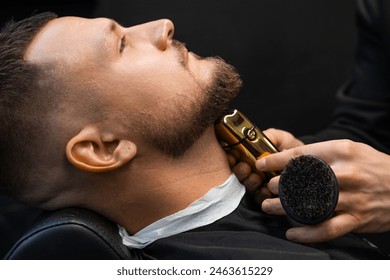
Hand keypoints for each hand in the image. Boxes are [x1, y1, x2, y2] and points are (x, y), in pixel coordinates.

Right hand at [230, 128, 303, 192]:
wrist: (310, 164)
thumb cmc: (293, 149)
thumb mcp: (282, 138)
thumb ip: (270, 136)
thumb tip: (256, 137)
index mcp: (251, 156)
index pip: (234, 158)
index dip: (231, 158)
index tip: (234, 156)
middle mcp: (252, 171)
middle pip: (236, 174)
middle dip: (239, 171)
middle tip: (246, 167)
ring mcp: (259, 185)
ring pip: (246, 187)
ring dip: (249, 182)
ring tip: (258, 177)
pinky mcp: (268, 197)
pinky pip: (259, 199)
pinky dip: (260, 194)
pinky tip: (265, 189)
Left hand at [256, 139, 389, 242]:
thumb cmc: (374, 166)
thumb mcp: (350, 149)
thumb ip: (323, 153)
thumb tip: (292, 160)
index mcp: (342, 151)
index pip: (301, 155)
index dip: (276, 160)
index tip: (261, 164)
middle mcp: (346, 173)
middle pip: (302, 180)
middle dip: (278, 185)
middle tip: (266, 188)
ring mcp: (352, 198)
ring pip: (310, 205)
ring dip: (284, 208)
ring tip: (269, 207)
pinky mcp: (358, 218)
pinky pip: (328, 229)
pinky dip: (307, 234)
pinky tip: (292, 233)